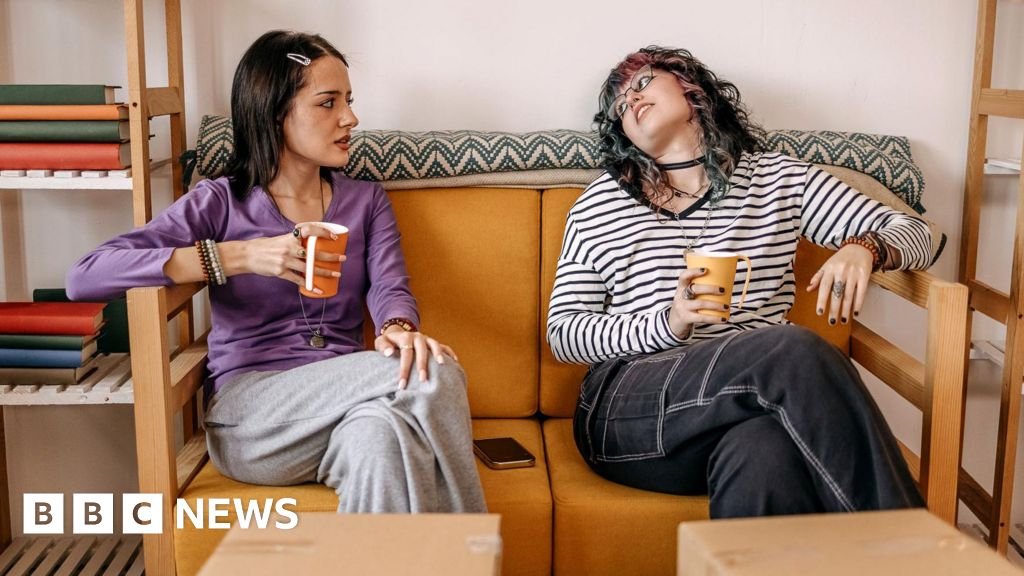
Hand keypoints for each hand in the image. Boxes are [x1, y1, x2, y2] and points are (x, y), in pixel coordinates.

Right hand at [230, 224, 345, 292]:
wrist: (247, 255)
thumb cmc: (265, 246)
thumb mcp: (280, 239)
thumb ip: (295, 241)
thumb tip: (312, 245)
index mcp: (290, 236)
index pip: (309, 230)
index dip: (322, 232)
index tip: (333, 237)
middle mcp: (288, 247)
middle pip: (313, 252)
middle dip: (330, 256)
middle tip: (342, 258)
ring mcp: (285, 260)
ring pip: (309, 268)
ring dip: (324, 272)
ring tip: (336, 274)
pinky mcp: (280, 272)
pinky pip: (299, 280)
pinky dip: (310, 285)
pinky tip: (319, 289)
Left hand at [375, 330, 457, 389]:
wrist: (397, 335)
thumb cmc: (388, 343)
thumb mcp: (381, 342)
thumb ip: (383, 347)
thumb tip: (389, 353)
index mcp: (404, 337)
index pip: (405, 353)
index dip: (404, 369)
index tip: (402, 384)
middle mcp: (417, 336)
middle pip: (421, 350)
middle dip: (422, 365)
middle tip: (423, 380)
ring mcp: (427, 339)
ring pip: (434, 345)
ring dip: (438, 354)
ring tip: (442, 365)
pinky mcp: (433, 343)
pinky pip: (444, 346)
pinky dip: (450, 353)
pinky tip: (455, 362)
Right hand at [667, 268, 728, 337]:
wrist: (674, 322)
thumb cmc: (687, 305)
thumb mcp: (688, 295)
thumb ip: (700, 289)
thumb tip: (725, 282)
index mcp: (681, 287)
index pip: (684, 276)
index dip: (693, 271)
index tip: (705, 270)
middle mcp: (680, 296)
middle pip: (695, 289)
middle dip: (711, 289)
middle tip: (723, 290)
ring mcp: (682, 307)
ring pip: (700, 303)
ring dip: (716, 305)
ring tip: (726, 307)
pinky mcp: (686, 318)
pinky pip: (702, 318)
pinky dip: (714, 319)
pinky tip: (723, 319)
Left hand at [806, 243, 872, 324]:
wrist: (859, 247)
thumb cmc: (840, 259)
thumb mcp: (827, 265)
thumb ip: (817, 277)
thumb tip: (808, 289)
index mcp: (830, 269)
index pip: (824, 287)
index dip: (821, 300)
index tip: (820, 313)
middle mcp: (841, 272)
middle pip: (837, 294)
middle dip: (834, 309)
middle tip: (831, 322)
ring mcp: (853, 274)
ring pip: (849, 295)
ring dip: (846, 310)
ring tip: (844, 321)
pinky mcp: (864, 275)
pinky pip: (861, 292)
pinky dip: (858, 303)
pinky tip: (855, 313)